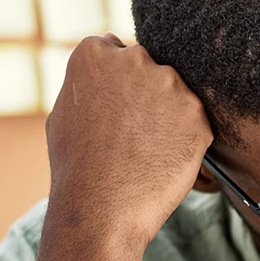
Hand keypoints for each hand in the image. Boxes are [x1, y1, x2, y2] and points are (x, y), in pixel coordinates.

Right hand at [44, 34, 211, 250]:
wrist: (101, 209)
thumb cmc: (76, 167)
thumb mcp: (63, 110)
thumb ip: (87, 81)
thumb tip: (103, 62)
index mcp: (94, 53)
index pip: (114, 51)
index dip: (116, 84)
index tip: (114, 109)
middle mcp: (134, 59)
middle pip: (147, 68)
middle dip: (143, 94)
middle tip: (131, 133)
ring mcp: (168, 85)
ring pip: (174, 94)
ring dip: (167, 115)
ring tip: (146, 150)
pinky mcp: (196, 114)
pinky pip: (194, 122)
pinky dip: (185, 138)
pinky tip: (163, 158)